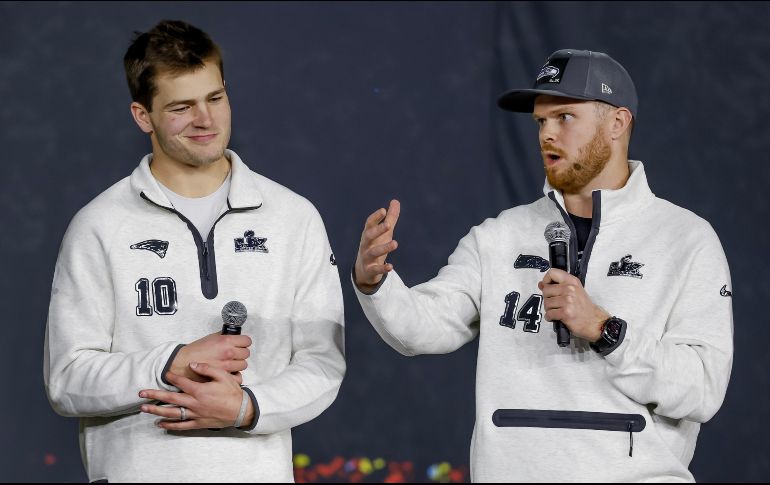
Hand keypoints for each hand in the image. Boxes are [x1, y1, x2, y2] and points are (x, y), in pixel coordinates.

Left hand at [139, 362, 254, 429]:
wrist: (242, 410)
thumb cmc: (233, 392)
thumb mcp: (223, 376)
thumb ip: (207, 368)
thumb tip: (193, 364)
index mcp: (199, 390)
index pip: (181, 382)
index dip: (171, 377)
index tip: (165, 374)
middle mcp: (194, 403)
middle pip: (170, 399)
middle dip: (154, 395)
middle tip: (141, 393)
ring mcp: (195, 414)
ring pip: (172, 413)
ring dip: (156, 410)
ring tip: (144, 409)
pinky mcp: (197, 423)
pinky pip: (180, 425)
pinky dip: (169, 425)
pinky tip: (160, 423)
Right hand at [170, 332, 251, 383]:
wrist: (184, 363)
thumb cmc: (196, 350)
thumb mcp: (211, 337)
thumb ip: (224, 336)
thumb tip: (233, 335)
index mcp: (226, 341)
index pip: (247, 341)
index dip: (244, 342)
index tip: (241, 344)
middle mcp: (229, 353)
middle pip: (246, 353)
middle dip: (241, 353)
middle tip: (235, 354)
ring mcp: (227, 365)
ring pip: (243, 365)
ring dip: (238, 364)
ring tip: (230, 363)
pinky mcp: (224, 376)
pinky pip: (238, 377)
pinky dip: (235, 375)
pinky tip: (230, 372)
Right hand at [354, 199, 400, 292]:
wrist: (364, 270)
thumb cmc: (375, 246)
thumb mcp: (383, 233)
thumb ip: (390, 218)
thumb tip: (396, 201)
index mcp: (368, 234)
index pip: (369, 224)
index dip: (376, 217)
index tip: (383, 210)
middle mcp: (366, 244)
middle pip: (369, 236)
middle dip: (378, 230)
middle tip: (389, 225)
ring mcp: (367, 257)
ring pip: (373, 252)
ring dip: (384, 248)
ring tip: (395, 243)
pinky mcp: (370, 269)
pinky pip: (375, 269)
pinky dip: (382, 268)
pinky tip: (391, 266)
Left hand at [538, 269, 609, 341]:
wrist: (595, 321)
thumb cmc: (583, 306)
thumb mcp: (574, 291)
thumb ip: (558, 286)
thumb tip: (541, 284)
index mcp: (572, 281)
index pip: (552, 273)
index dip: (546, 280)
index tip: (547, 287)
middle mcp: (569, 289)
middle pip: (546, 290)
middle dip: (547, 298)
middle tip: (555, 304)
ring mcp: (567, 301)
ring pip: (546, 303)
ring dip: (549, 309)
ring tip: (557, 311)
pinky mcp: (565, 313)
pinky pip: (549, 314)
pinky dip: (550, 317)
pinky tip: (557, 317)